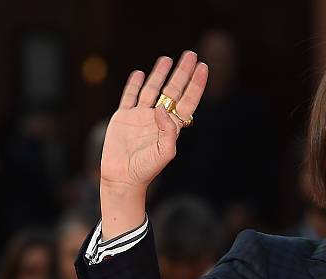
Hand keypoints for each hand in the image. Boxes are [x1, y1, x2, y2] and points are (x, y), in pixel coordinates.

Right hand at [100, 51, 207, 193]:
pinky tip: (140, 73)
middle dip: (183, 72)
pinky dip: (134, 85)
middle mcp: (158, 118)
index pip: (187, 100)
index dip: (196, 84)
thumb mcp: (165, 153)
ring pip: (152, 90)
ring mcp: (140, 116)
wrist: (122, 177)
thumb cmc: (146, 170)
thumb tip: (162, 109)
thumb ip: (169, 132)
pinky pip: (130, 97)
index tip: (203, 68)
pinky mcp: (123, 118)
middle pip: (173, 90)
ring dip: (160, 74)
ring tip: (167, 59)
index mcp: (172, 126)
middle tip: (191, 54)